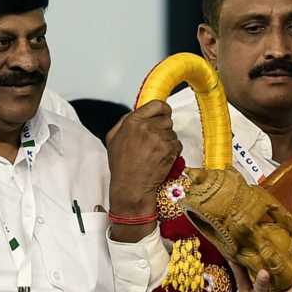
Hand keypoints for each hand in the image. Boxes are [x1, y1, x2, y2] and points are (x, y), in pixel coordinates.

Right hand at [106, 100, 181, 240]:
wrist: (131, 187)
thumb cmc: (122, 166)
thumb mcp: (113, 138)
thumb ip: (124, 121)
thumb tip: (137, 112)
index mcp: (132, 121)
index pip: (157, 104)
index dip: (162, 110)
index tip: (163, 114)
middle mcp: (146, 127)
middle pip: (167, 119)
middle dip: (163, 129)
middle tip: (155, 142)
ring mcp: (159, 138)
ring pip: (173, 133)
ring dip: (168, 142)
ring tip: (155, 153)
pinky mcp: (169, 149)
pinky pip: (178, 144)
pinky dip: (172, 152)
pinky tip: (161, 159)